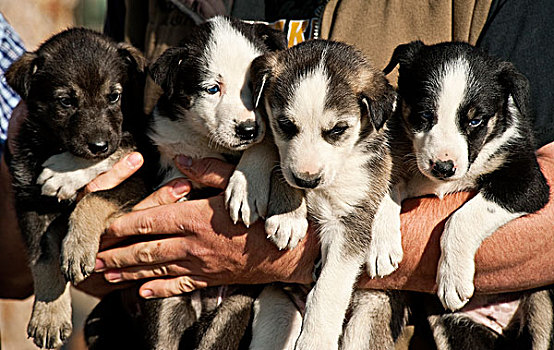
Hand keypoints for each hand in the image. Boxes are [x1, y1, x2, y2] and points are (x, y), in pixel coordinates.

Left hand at [95, 156, 317, 298]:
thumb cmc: (265, 213)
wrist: (288, 250)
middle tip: (94, 257)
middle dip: (116, 254)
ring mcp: (199, 265)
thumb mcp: (238, 183)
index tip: (105, 227)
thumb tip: (181, 161)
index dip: (123, 225)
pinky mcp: (210, 279)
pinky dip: (158, 290)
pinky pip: (178, 287)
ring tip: (107, 274)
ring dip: (128, 273)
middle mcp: (192, 245)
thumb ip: (207, 171)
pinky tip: (142, 292)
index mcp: (195, 218)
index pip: (149, 221)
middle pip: (145, 250)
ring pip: (156, 271)